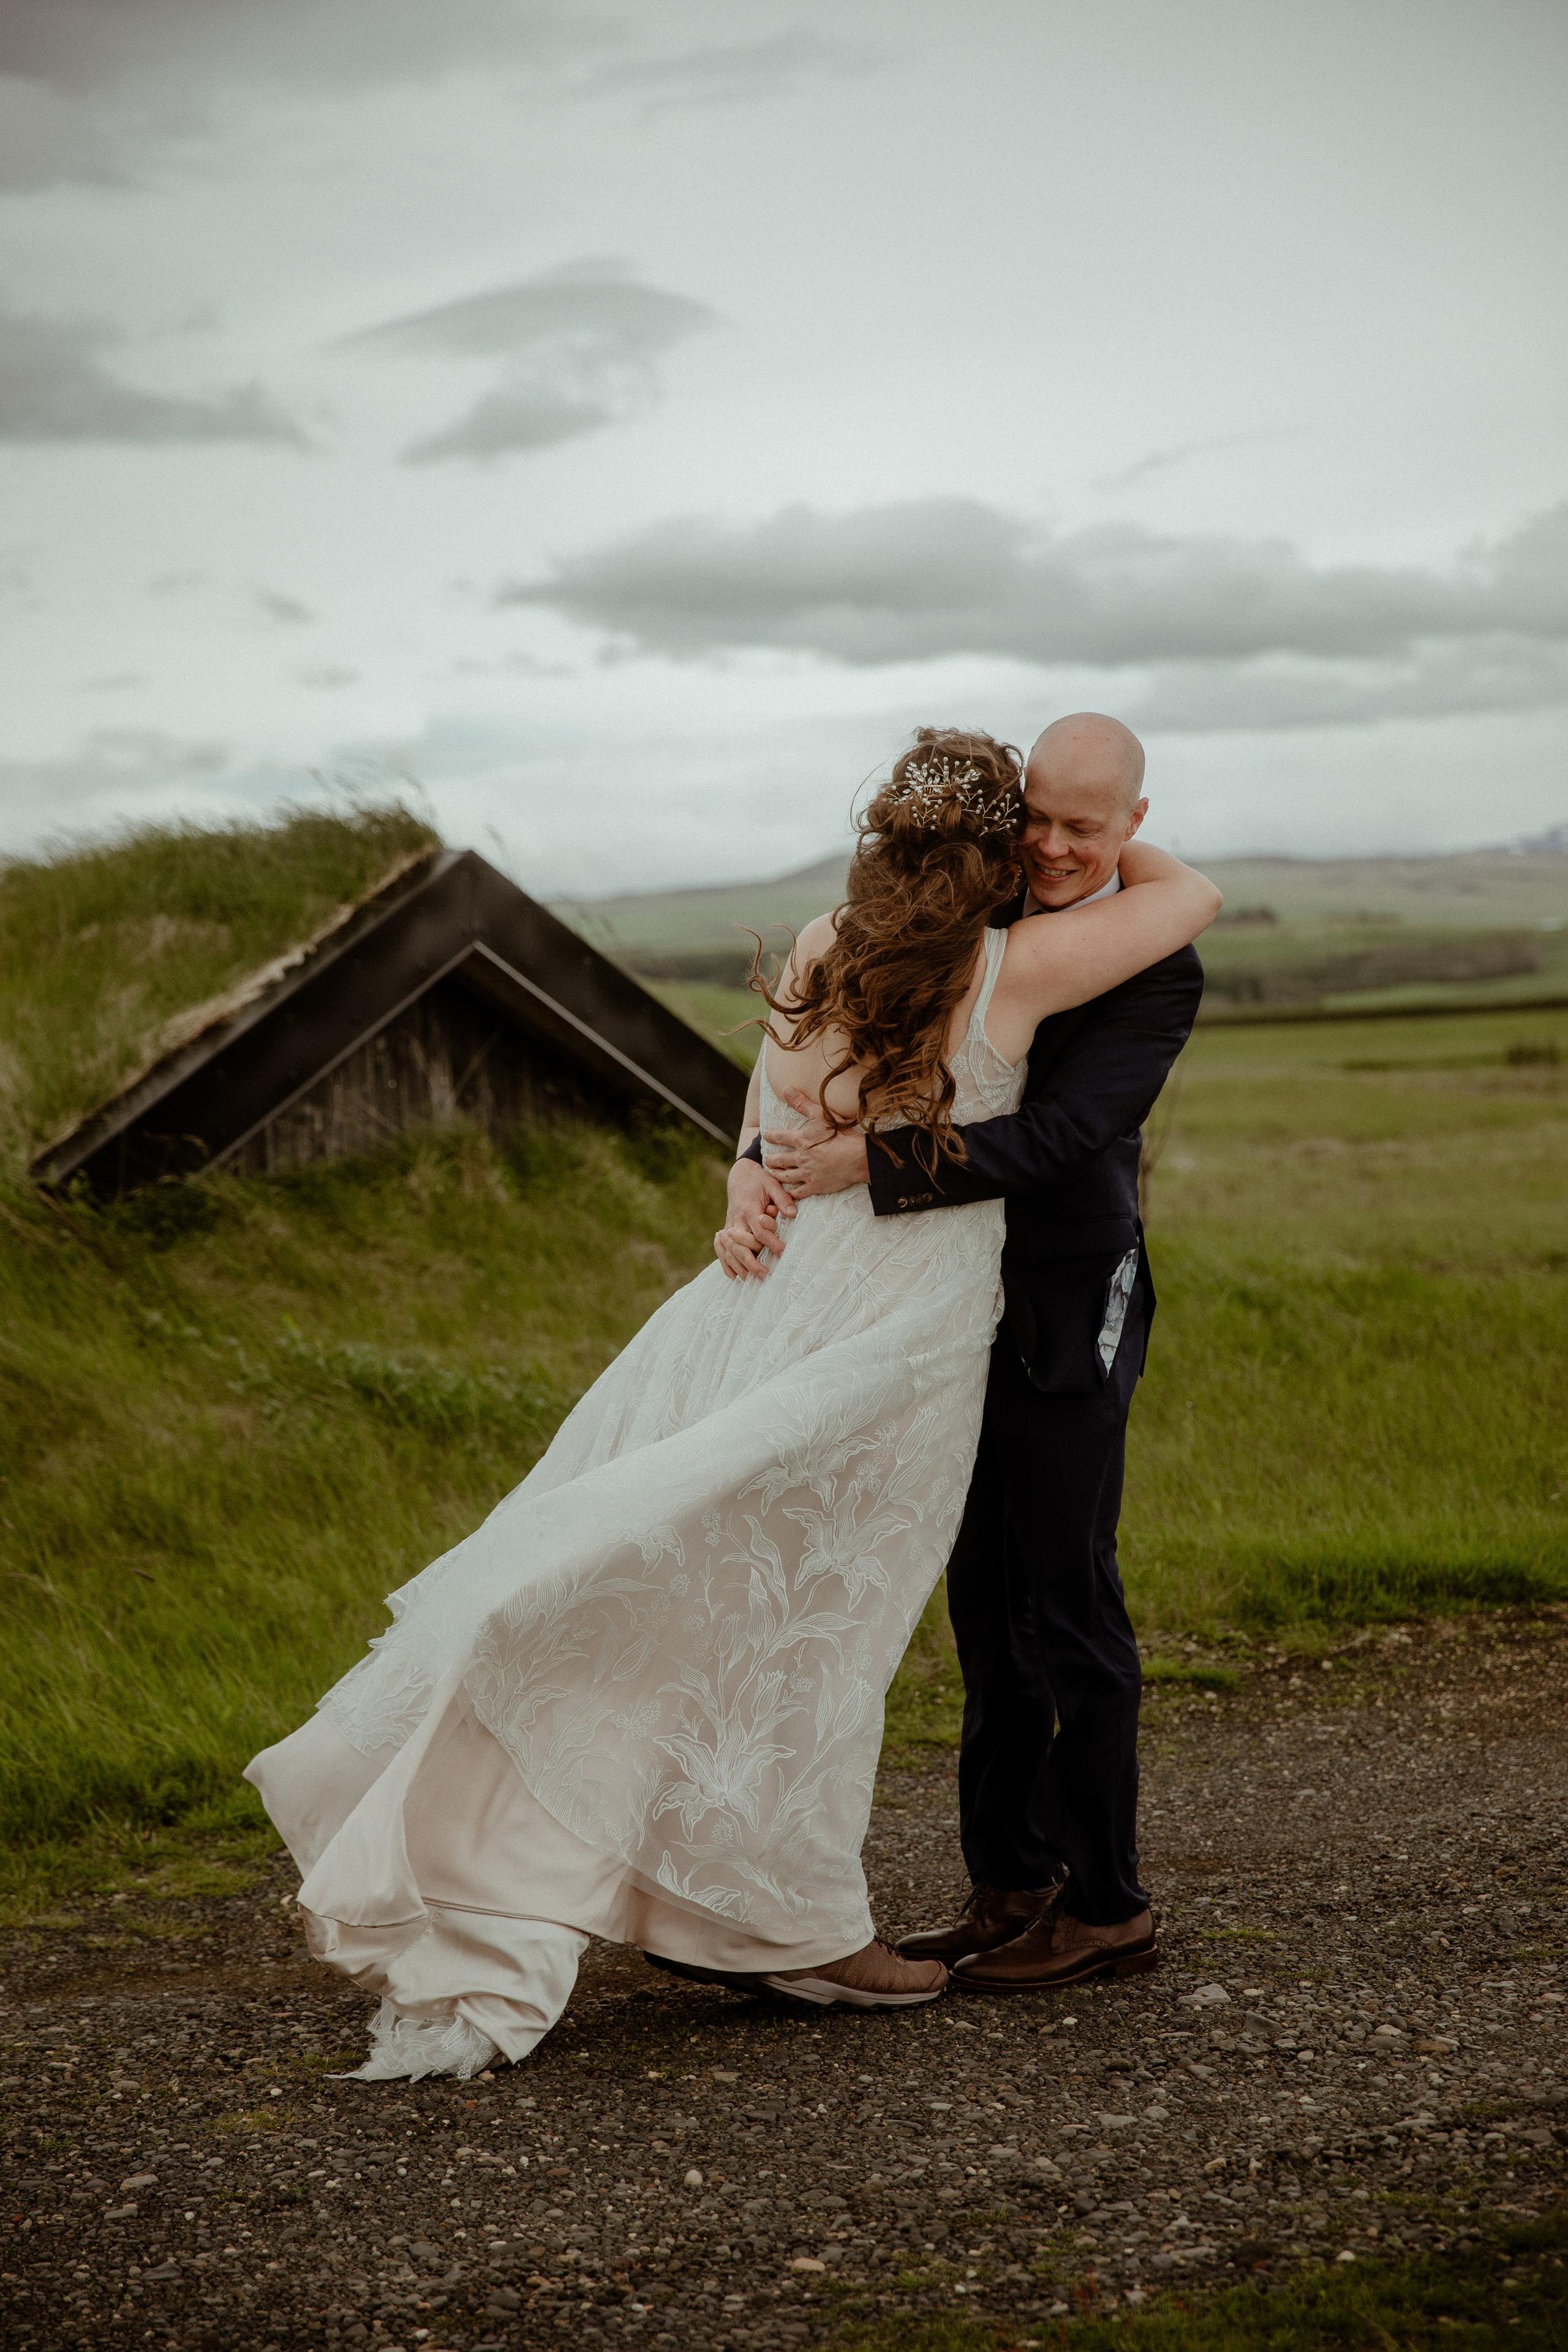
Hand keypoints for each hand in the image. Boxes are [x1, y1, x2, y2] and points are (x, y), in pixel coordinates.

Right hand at [714, 1154, 795, 1279]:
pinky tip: (733, 1276)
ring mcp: (729, 1226)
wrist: (740, 1175)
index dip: (771, 1243)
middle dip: (752, 1263)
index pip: (760, 1232)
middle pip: (741, 1246)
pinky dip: (725, 1263)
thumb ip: (783, 1199)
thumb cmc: (759, 1180)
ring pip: (730, 1250)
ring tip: (750, 1279)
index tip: (783, 1253)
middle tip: (766, 1275)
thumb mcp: (772, 1184)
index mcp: (749, 1210)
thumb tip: (793, 1214)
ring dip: (739, 1266)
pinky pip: (721, 1249)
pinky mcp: (726, 1230)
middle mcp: (737, 1221)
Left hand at [764, 1088, 870, 1197]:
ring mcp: (807, 1174)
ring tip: (773, 1174)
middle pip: (780, 1160)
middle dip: (771, 1160)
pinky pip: (799, 1192)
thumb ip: (802, 1103)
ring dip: (777, 1175)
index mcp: (801, 1140)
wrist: (857, 1157)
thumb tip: (786, 1089)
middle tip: (766, 1160)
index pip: (780, 1137)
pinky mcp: (815, 1186)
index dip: (770, 1136)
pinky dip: (792, 1192)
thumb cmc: (841, 1135)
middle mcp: (800, 1157)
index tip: (764, 1135)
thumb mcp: (821, 1114)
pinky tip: (788, 1193)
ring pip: (786, 1176)